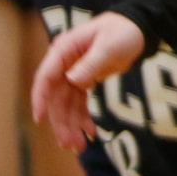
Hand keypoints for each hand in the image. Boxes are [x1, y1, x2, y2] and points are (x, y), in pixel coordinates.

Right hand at [32, 12, 145, 151]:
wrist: (137, 29)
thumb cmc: (123, 32)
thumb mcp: (109, 46)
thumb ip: (91, 63)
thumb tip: (72, 80)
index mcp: (65, 50)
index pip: (47, 77)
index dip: (41, 98)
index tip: (39, 119)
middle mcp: (64, 63)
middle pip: (57, 97)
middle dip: (62, 122)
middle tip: (70, 145)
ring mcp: (72, 72)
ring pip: (66, 104)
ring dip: (71, 125)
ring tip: (79, 146)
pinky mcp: (83, 80)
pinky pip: (78, 103)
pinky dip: (82, 118)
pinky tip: (91, 131)